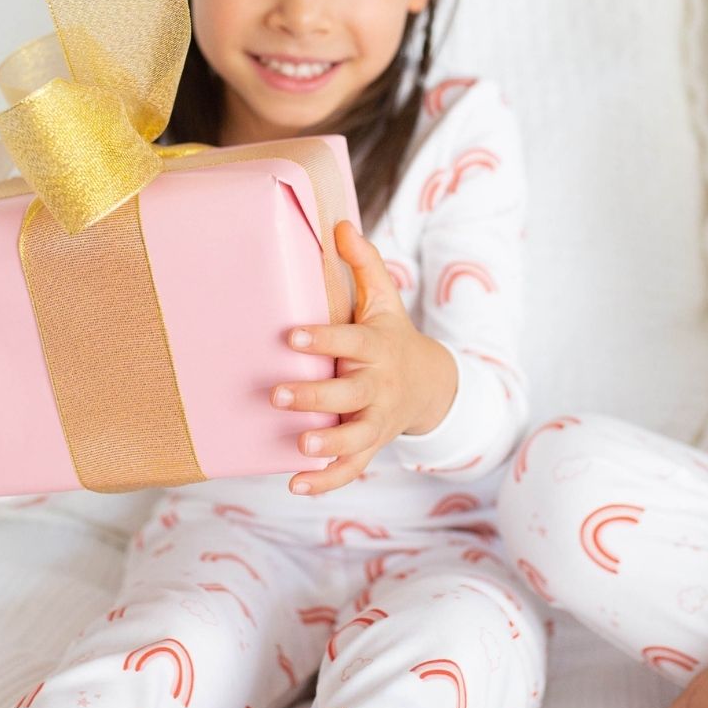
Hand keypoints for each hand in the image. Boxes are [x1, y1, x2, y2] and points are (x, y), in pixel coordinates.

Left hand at [272, 219, 456, 495]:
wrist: (430, 384)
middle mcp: (380, 386)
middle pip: (351, 394)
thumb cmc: (392, 335)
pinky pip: (353, 468)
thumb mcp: (384, 298)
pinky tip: (296, 483)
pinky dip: (327, 480)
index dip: (323, 340)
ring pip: (356, 437)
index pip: (351, 342)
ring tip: (299, 445)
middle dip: (316, 396)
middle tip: (277, 393)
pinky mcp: (372, 445)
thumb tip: (339, 224)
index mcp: (378, 347)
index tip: (291, 337)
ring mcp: (377, 420)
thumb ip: (363, 263)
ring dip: (329, 444)